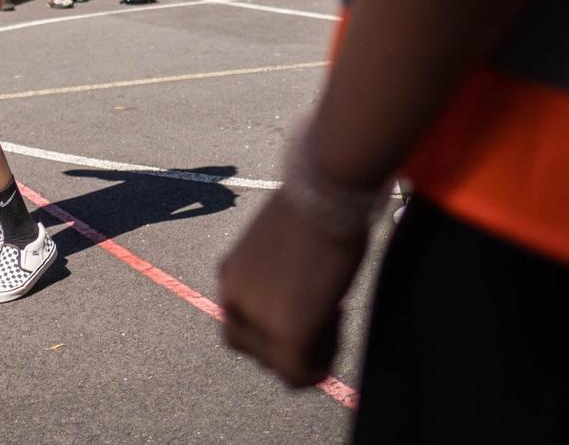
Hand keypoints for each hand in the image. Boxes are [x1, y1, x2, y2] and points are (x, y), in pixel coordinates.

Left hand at [219, 191, 366, 386]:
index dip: (276, 318)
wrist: (325, 193)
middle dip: (286, 343)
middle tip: (322, 316)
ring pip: (278, 365)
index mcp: (229, 274)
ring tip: (334, 315)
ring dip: (308, 351)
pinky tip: (338, 325)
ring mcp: (257, 321)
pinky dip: (321, 365)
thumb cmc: (312, 203)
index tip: (309, 296)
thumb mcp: (280, 241)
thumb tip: (297, 292)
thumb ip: (277, 274)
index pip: (241, 321)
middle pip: (253, 349)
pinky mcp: (287, 337)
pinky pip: (300, 375)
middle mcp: (233, 299)